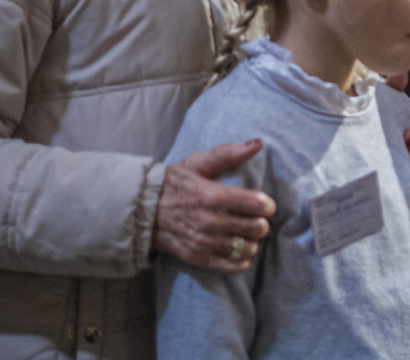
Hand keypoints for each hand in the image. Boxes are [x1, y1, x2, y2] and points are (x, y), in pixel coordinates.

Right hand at [155, 140, 276, 273]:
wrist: (142, 211)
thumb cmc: (174, 184)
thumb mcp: (198, 162)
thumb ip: (229, 153)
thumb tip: (258, 143)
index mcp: (213, 196)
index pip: (258, 205)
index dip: (268, 205)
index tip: (264, 204)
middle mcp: (211, 222)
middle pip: (257, 228)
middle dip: (261, 222)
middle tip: (254, 218)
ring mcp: (205, 243)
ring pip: (248, 248)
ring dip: (252, 241)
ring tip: (245, 233)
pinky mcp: (199, 259)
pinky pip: (233, 266)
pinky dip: (242, 260)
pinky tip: (238, 249)